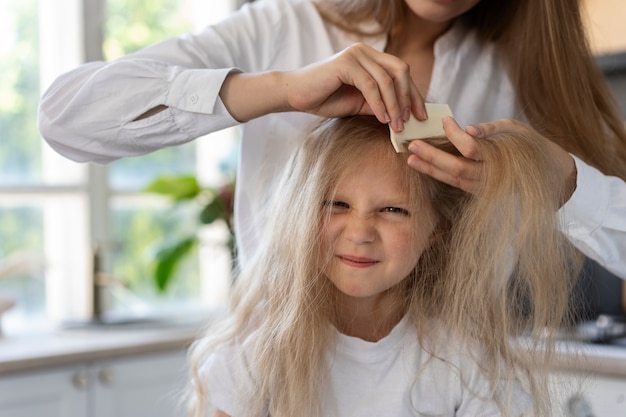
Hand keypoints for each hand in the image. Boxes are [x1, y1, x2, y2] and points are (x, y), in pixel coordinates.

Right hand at [283, 43, 426, 131]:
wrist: (296, 95)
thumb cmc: (325, 98)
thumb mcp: (360, 103)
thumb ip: (380, 103)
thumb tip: (404, 116)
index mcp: (370, 57)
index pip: (401, 72)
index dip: (413, 93)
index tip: (420, 115)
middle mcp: (365, 51)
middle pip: (400, 71)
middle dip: (409, 97)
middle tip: (413, 121)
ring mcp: (356, 55)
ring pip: (387, 80)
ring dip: (395, 105)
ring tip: (397, 125)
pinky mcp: (347, 64)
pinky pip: (371, 86)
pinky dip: (379, 104)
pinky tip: (382, 119)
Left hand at [407, 118, 576, 203]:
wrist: (551, 175)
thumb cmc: (532, 145)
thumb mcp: (516, 129)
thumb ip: (491, 128)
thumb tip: (468, 128)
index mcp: (502, 158)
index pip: (472, 149)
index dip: (456, 135)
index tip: (445, 120)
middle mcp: (492, 177)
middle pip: (457, 168)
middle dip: (432, 157)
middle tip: (413, 144)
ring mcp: (486, 188)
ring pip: (453, 180)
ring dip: (430, 170)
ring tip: (411, 158)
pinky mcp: (481, 193)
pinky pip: (457, 185)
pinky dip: (439, 175)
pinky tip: (424, 166)